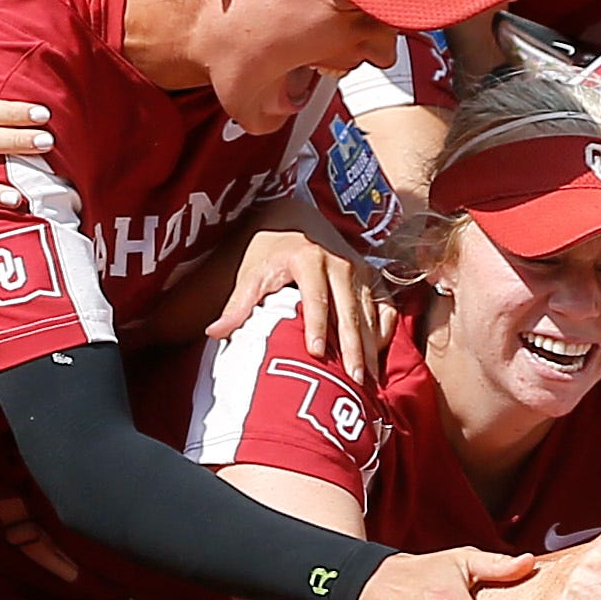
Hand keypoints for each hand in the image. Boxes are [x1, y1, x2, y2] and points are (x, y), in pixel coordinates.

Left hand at [217, 229, 390, 384]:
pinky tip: (380, 357)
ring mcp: (361, 271)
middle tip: (356, 380)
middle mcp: (340, 263)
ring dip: (371, 347)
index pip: (316, 298)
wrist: (296, 219)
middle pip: (349, 311)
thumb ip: (238, 303)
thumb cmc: (270, 252)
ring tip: (369, 380)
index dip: (317, 326)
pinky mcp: (372, 278)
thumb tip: (214, 332)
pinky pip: (386, 307)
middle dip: (354, 347)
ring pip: (370, 314)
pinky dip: (385, 332)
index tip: (316, 354)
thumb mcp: (252, 272)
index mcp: (310, 259)